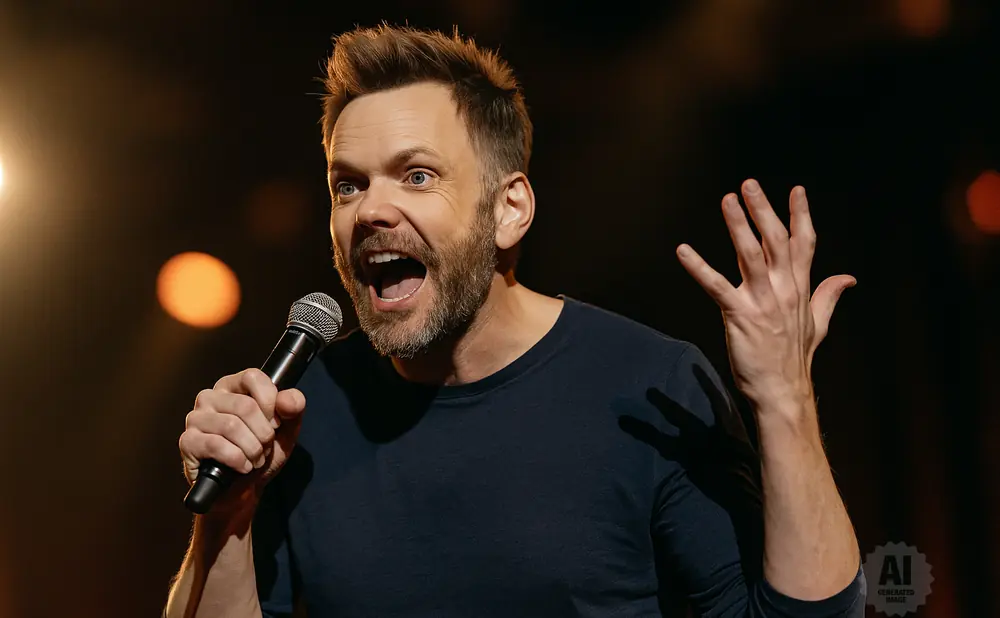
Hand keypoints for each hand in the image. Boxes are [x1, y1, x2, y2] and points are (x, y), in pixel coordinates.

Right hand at [178, 369, 306, 514]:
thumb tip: (288, 400)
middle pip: (246, 406)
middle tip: (265, 447)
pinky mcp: (188, 442)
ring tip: (255, 458)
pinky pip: (216, 446)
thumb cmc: (262, 453)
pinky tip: (242, 466)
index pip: (253, 377)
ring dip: (252, 449)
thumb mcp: (287, 430)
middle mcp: (210, 397)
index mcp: (233, 386)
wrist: (245, 489)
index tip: (276, 423)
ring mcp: (195, 419)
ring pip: (232, 427)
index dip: (271, 403)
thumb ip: (293, 408)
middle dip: (264, 434)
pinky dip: (238, 460)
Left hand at [676, 179, 854, 412]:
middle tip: (749, 184)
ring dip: (738, 226)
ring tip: (727, 201)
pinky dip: (699, 268)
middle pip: (776, 240)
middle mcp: (784, 289)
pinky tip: (683, 251)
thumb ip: (829, 296)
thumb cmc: (795, 359)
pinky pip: (717, 287)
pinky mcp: (740, 316)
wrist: (783, 392)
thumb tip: (848, 278)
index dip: (800, 215)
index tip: (795, 190)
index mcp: (800, 288)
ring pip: (751, 255)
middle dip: (763, 210)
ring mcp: (763, 302)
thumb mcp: (819, 324)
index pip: (803, 243)